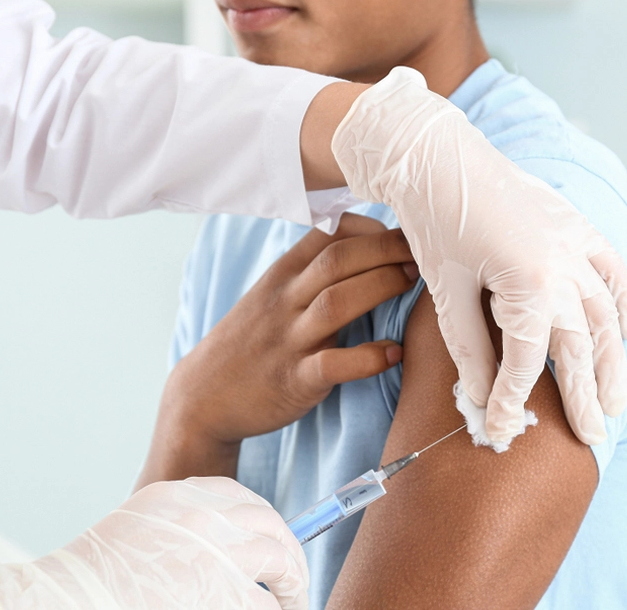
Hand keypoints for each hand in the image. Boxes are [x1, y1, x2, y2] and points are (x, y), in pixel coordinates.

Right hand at [0, 477, 308, 609]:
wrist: (66, 600)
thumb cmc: (93, 578)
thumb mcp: (138, 530)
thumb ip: (177, 529)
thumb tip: (219, 546)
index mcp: (178, 498)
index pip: (239, 496)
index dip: (263, 519)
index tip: (273, 536)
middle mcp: (203, 517)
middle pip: (269, 524)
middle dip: (290, 549)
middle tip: (297, 575)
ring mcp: (215, 552)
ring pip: (278, 560)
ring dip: (294, 582)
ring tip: (297, 599)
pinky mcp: (222, 592)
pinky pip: (264, 601)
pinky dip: (276, 609)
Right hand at [138, 214, 417, 485]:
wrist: (203, 397)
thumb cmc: (253, 342)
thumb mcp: (274, 296)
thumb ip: (312, 273)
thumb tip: (369, 248)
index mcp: (282, 276)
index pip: (326, 233)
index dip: (370, 228)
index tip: (402, 235)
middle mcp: (284, 301)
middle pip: (337, 261)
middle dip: (385, 250)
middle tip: (423, 254)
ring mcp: (288, 340)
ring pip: (335, 303)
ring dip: (380, 288)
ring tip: (413, 284)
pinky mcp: (294, 380)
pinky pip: (333, 364)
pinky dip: (368, 357)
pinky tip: (394, 353)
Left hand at [333, 68, 626, 446]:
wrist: (439, 157)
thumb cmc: (435, 222)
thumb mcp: (448, 292)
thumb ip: (471, 349)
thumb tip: (482, 398)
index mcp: (528, 285)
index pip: (527, 361)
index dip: (514, 401)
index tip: (503, 432)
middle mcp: (563, 268)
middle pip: (578, 346)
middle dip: (583, 396)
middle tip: (592, 438)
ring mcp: (575, 245)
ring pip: (604, 315)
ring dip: (612, 361)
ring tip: (616, 402)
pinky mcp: (575, 226)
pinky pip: (612, 268)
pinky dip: (625, 299)